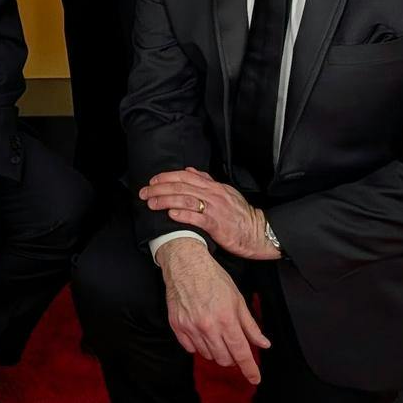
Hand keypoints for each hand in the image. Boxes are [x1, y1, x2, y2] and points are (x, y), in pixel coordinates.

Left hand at [139, 168, 276, 259]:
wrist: (258, 232)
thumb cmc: (241, 214)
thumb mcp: (226, 192)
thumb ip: (207, 181)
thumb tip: (190, 170)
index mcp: (214, 186)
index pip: (185, 176)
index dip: (167, 176)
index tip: (152, 180)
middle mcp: (213, 194)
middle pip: (181, 186)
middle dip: (159, 188)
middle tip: (144, 192)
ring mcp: (215, 209)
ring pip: (185, 200)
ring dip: (165, 201)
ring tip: (151, 203)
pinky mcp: (216, 225)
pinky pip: (197, 218)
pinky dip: (182, 215)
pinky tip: (170, 215)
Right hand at [156, 238, 269, 383]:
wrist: (185, 264)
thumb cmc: (213, 278)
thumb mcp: (238, 299)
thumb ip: (250, 325)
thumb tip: (263, 343)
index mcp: (226, 319)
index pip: (241, 353)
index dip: (250, 369)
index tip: (255, 378)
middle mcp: (208, 327)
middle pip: (224, 359)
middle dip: (233, 358)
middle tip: (233, 346)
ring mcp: (190, 327)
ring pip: (208, 355)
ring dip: (216, 351)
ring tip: (216, 336)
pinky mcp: (177, 326)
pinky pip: (190, 348)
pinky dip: (199, 346)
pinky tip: (202, 334)